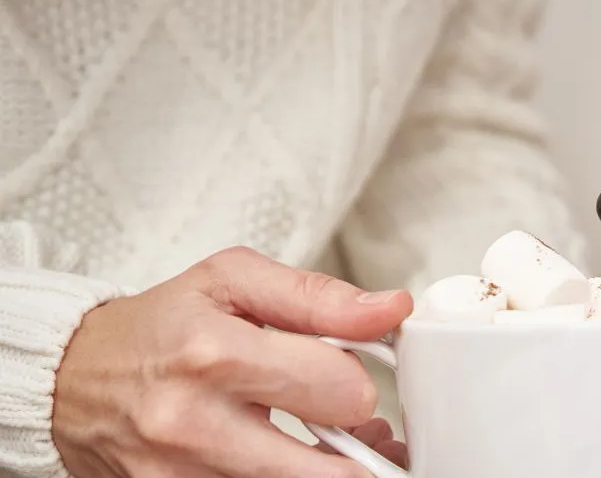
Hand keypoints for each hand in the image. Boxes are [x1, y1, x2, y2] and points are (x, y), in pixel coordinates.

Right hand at [52, 246, 411, 477]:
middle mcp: (195, 425)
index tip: (347, 372)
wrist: (72, 378)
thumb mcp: (233, 281)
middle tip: (351, 422)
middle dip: (355, 443)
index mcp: (215, 354)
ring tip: (329, 444)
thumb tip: (390, 309)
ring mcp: (182, 477)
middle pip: (328, 470)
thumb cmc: (160, 326)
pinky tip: (292, 461)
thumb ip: (317, 297)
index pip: (338, 389)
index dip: (358, 381)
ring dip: (330, 473)